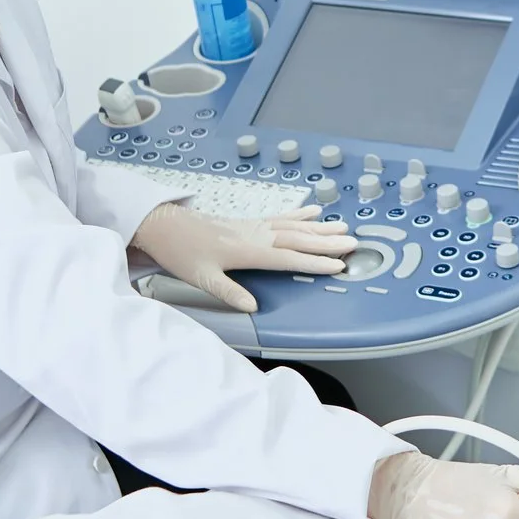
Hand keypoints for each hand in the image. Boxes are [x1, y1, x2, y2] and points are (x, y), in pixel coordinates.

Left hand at [130, 202, 355, 312]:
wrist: (164, 225)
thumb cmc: (182, 252)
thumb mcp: (202, 277)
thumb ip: (229, 292)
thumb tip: (252, 306)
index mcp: (246, 250)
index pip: (287, 258)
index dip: (313, 263)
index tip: (337, 266)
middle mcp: (254, 235)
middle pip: (297, 238)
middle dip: (326, 242)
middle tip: (354, 243)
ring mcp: (254, 226)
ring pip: (293, 226)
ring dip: (319, 228)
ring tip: (343, 227)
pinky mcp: (249, 222)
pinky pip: (281, 217)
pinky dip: (299, 215)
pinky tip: (313, 212)